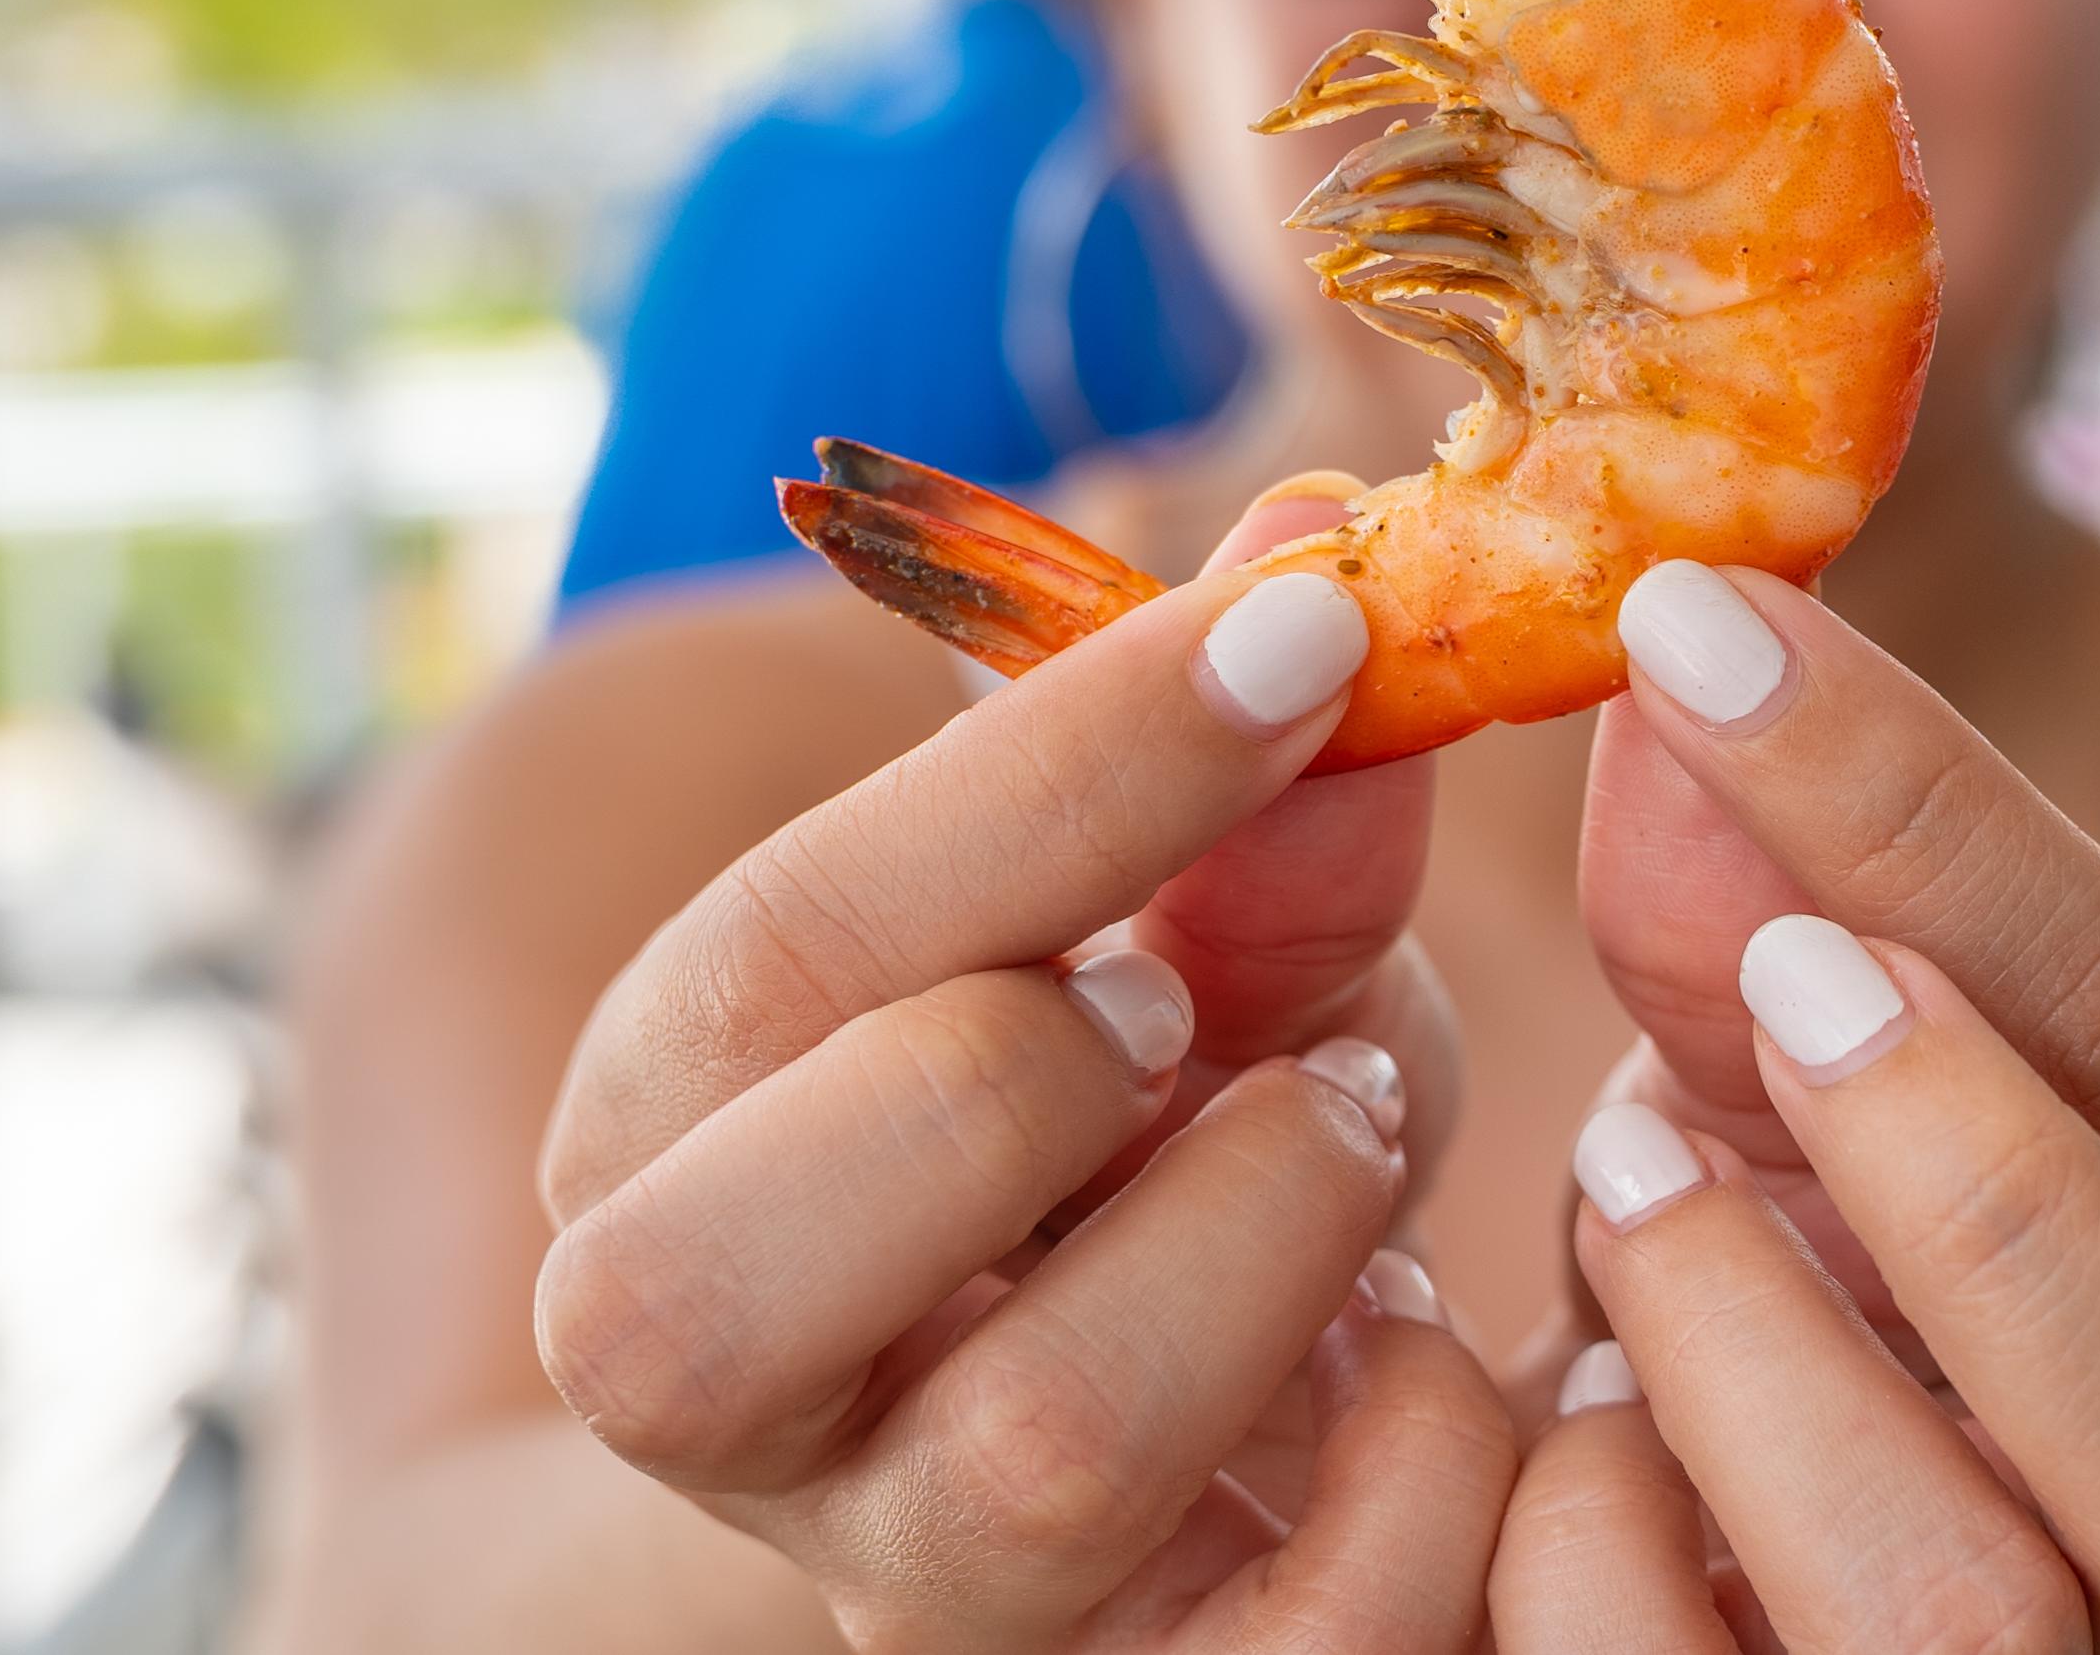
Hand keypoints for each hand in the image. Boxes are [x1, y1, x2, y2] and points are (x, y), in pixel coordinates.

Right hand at [529, 494, 1512, 1652]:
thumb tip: (1312, 555)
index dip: (1059, 776)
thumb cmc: (1170, 1125)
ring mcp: (914, 1581)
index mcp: (674, 1129)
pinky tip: (1425, 1349)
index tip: (1302, 629)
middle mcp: (727, 1388)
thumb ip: (1250, 805)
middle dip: (1006, 1086)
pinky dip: (1421, 1471)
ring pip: (1023, 1463)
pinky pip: (1281, 1654)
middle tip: (1189, 1006)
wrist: (1210, 1416)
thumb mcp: (1210, 941)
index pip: (782, 951)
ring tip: (1339, 1133)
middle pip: (700, 1295)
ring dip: (1253, 1246)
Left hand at [1495, 563, 2099, 1650]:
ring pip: (1958, 1614)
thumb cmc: (1819, 1293)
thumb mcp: (1796, 1084)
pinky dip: (1590, 1543)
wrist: (1807, 1602)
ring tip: (1621, 1188)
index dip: (1931, 820)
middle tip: (1776, 981)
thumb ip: (1744, 905)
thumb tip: (1668, 671)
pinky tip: (1566, 1425)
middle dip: (1973, 1183)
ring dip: (1750, 1361)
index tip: (1694, 623)